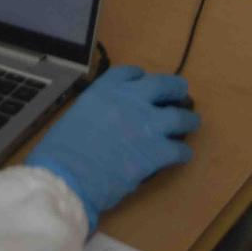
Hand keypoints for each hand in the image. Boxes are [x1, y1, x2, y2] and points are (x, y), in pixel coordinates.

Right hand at [24, 65, 198, 230]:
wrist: (66, 177)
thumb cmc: (60, 152)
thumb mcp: (76, 116)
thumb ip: (97, 112)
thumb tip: (109, 122)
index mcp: (105, 91)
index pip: (130, 73)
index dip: (141, 76)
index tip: (145, 80)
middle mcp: (130, 101)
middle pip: (163, 86)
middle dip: (175, 89)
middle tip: (181, 94)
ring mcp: (146, 125)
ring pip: (180, 116)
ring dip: (187, 120)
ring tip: (191, 123)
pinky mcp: (156, 152)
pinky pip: (179, 149)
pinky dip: (182, 152)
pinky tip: (181, 156)